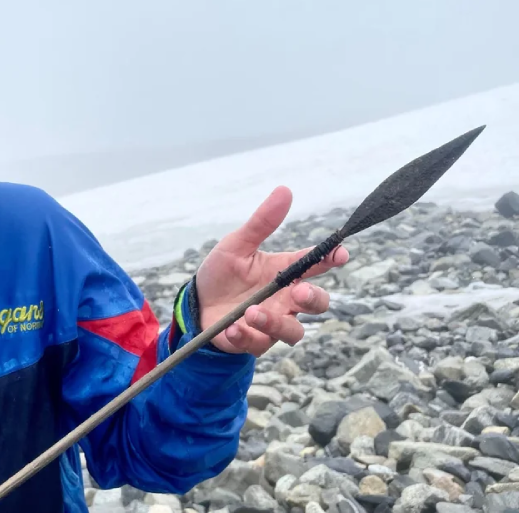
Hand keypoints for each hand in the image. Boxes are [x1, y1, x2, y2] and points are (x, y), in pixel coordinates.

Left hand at [194, 186, 347, 355]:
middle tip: (298, 291)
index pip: (315, 264)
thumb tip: (285, 190)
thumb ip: (262, 222)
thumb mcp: (237, 244)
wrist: (195, 305)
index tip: (340, 253)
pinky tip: (232, 327)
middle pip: (317, 303)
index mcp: (284, 272)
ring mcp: (272, 323)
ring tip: (252, 312)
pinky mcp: (253, 341)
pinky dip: (246, 336)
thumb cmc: (221, 273)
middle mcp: (284, 299)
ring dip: (276, 323)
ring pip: (293, 331)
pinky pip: (259, 344)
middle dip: (313, 298)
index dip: (332, 258)